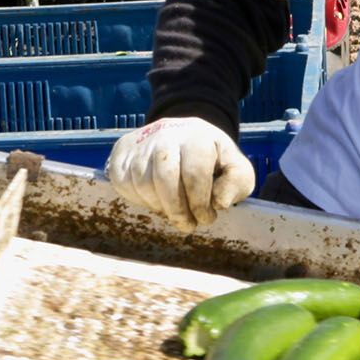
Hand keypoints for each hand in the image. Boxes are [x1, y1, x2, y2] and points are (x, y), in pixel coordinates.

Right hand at [104, 117, 254, 231]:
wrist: (181, 135)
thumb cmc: (211, 159)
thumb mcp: (235, 167)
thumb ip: (237, 182)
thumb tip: (220, 202)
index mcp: (197, 136)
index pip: (194, 173)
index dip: (200, 202)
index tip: (206, 217)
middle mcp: (166, 134)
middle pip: (165, 177)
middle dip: (177, 209)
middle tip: (187, 224)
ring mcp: (141, 143)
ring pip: (142, 183)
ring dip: (159, 207)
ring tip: (174, 212)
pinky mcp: (122, 153)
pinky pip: (123, 183)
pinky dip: (140, 200)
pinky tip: (156, 201)